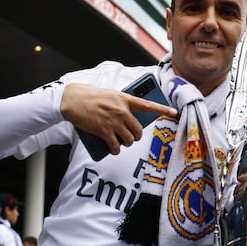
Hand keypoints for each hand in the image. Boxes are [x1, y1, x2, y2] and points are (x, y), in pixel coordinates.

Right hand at [60, 83, 176, 154]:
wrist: (72, 99)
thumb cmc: (90, 96)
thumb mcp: (110, 95)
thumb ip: (121, 104)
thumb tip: (128, 121)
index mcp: (125, 99)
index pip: (148, 105)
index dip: (162, 110)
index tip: (174, 112)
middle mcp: (122, 111)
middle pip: (138, 130)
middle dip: (136, 136)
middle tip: (132, 137)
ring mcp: (114, 121)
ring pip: (129, 139)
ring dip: (127, 144)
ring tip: (122, 143)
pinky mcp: (104, 131)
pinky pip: (116, 146)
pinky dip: (116, 150)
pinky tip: (114, 149)